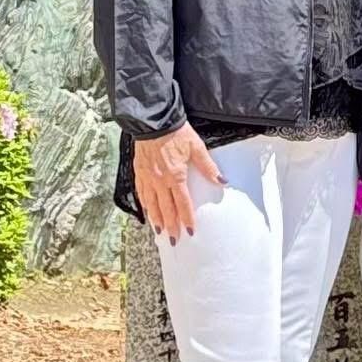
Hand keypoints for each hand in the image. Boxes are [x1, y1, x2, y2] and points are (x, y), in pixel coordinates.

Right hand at [134, 125, 223, 241]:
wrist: (153, 122)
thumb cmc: (176, 133)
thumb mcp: (196, 147)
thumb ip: (208, 166)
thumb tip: (222, 180)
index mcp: (176, 176)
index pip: (183, 203)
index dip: (187, 219)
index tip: (190, 232)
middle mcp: (160, 181)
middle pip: (166, 208)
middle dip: (171, 226)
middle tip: (174, 240)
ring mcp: (148, 178)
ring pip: (152, 204)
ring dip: (157, 219)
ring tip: (160, 231)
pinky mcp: (139, 172)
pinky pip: (141, 193)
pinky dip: (145, 204)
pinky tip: (147, 211)